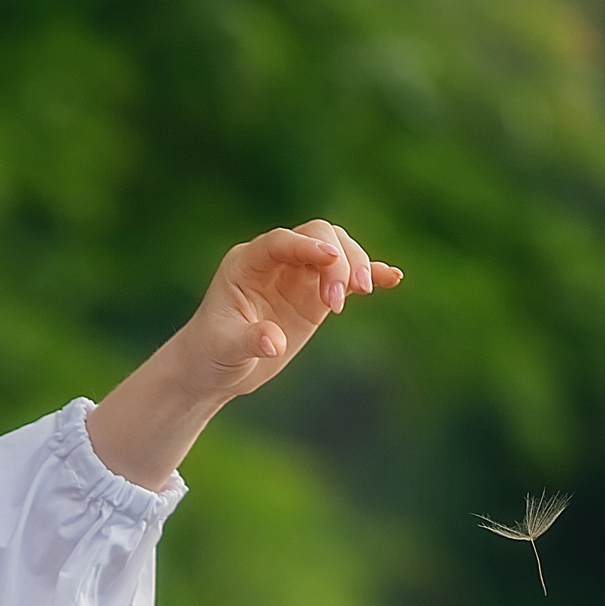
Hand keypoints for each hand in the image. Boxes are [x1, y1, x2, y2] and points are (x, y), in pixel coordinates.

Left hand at [87, 219, 400, 487]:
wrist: (216, 369)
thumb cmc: (211, 355)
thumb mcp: (225, 351)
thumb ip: (249, 342)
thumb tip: (272, 342)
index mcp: (246, 263)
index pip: (280, 242)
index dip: (306, 245)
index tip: (330, 257)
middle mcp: (275, 261)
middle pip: (317, 236)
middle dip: (336, 258)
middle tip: (343, 297)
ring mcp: (298, 275)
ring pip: (336, 251)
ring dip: (354, 266)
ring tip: (363, 292)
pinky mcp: (315, 295)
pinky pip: (346, 278)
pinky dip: (369, 275)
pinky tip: (393, 279)